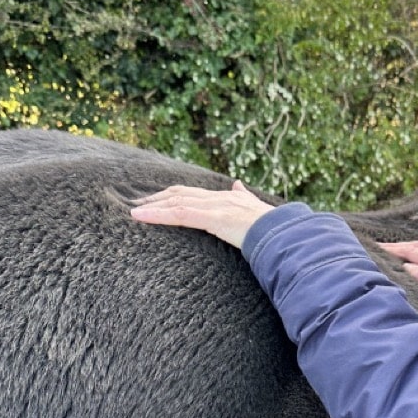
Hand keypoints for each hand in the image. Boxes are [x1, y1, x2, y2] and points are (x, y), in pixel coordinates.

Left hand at [131, 181, 274, 248]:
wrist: (284, 233)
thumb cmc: (274, 228)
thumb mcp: (256, 209)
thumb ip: (245, 196)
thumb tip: (238, 184)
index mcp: (227, 197)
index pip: (193, 193)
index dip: (172, 194)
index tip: (156, 198)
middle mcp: (219, 197)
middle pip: (180, 194)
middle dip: (157, 198)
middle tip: (137, 203)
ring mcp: (216, 206)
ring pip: (176, 202)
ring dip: (152, 206)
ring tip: (133, 211)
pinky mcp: (214, 218)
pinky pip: (179, 215)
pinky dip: (157, 215)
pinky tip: (140, 216)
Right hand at [378, 240, 417, 319]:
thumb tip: (406, 266)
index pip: (412, 251)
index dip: (393, 249)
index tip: (376, 248)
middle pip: (416, 247)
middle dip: (396, 246)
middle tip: (378, 248)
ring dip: (405, 249)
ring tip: (390, 252)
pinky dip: (413, 256)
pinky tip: (408, 262)